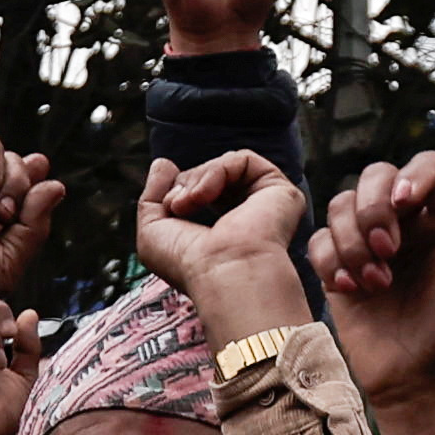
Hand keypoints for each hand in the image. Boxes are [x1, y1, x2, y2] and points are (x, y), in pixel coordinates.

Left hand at [134, 146, 313, 345]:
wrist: (218, 274)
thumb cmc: (187, 265)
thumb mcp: (153, 231)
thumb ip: (153, 195)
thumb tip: (163, 163)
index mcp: (227, 232)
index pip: (202, 192)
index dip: (180, 190)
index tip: (168, 206)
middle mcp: (251, 218)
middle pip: (213, 176)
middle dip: (186, 182)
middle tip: (176, 205)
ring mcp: (268, 204)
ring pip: (227, 167)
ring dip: (198, 178)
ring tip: (187, 203)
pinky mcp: (281, 192)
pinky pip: (244, 160)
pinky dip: (217, 171)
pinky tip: (205, 194)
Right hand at [315, 150, 434, 417]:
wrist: (421, 376)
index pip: (427, 166)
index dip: (412, 177)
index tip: (407, 205)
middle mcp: (408, 219)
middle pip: (376, 176)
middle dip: (374, 210)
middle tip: (389, 252)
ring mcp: (371, 239)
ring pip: (342, 204)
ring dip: (353, 241)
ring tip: (376, 283)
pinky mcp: (340, 263)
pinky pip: (320, 240)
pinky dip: (331, 260)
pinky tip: (351, 288)